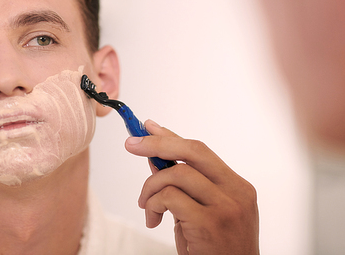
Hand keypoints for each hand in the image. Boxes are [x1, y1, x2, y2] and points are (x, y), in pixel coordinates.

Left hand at [125, 119, 258, 254]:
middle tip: (131, 144)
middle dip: (157, 143)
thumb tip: (155, 157)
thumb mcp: (199, 212)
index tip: (148, 127)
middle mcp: (236, 192)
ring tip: (145, 205)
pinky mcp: (209, 223)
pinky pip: (169, 198)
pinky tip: (152, 220)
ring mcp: (225, 207)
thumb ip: (182, 185)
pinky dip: (153, 204)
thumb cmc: (213, 249)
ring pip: (177, 174)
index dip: (171, 136)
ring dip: (150, 187)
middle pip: (193, 151)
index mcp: (237, 186)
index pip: (201, 151)